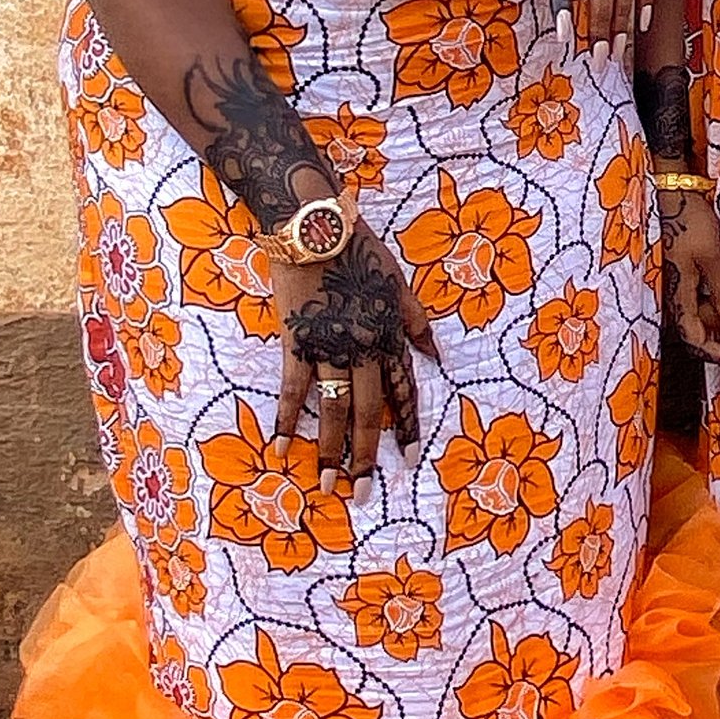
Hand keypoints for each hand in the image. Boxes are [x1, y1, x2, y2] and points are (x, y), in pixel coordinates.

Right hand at [275, 230, 440, 500]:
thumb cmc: (356, 247)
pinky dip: (288, 421)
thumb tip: (436, 355)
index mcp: (390, 334)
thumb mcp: (397, 281)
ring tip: (328, 486)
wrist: (312, 224)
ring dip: (330, 452)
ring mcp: (329, 347)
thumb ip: (416, 320)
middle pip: (370, 413)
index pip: (403, 390)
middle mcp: (363, 348)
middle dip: (368, 457)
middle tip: (363, 495)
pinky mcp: (296, 341)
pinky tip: (282, 450)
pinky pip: (294, 390)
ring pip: (335, 410)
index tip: (408, 460)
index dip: (407, 427)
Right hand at [658, 184, 719, 367]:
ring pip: (704, 312)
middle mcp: (678, 294)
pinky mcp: (688, 271)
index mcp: (679, 294)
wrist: (675, 192)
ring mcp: (683, 282)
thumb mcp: (712, 258)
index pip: (693, 338)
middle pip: (699, 329)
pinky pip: (704, 295)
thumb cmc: (689, 222)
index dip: (715, 353)